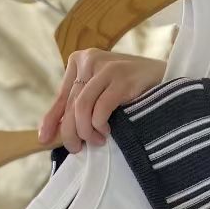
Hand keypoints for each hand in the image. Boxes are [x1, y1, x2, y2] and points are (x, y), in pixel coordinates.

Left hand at [39, 49, 166, 152]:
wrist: (165, 78)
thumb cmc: (131, 88)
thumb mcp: (101, 91)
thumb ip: (80, 105)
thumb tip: (54, 132)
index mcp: (80, 60)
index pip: (62, 96)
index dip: (52, 119)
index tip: (44, 139)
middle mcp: (90, 60)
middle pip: (71, 105)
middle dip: (71, 132)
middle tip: (77, 148)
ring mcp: (107, 68)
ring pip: (81, 107)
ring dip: (86, 131)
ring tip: (97, 141)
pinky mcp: (122, 79)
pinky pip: (100, 109)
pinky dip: (99, 125)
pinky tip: (107, 132)